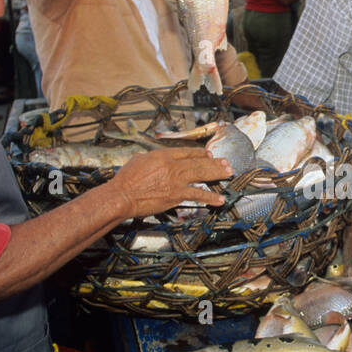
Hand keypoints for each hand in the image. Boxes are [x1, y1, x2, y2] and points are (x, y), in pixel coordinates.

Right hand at [112, 148, 232, 216]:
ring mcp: (176, 180)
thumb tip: (158, 159)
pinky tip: (220, 199)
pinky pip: (198, 195)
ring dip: (217, 174)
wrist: (122, 196)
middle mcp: (172, 165)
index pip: (186, 152)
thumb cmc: (126, 180)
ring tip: (228, 173)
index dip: (199, 153)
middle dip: (214, 162)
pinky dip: (210, 197)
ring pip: (202, 175)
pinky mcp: (177, 195)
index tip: (208, 154)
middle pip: (198, 162)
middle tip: (225, 163)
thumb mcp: (138, 160)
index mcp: (163, 155)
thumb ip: (152, 158)